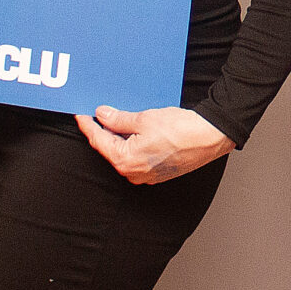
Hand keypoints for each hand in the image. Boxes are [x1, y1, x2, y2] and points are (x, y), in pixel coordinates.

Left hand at [75, 106, 231, 184]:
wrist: (210, 137)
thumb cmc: (181, 130)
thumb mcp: (144, 119)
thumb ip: (118, 119)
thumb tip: (102, 116)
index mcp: (125, 160)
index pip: (97, 141)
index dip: (87, 125)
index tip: (80, 114)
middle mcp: (133, 173)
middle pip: (108, 149)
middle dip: (101, 131)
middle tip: (96, 113)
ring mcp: (145, 176)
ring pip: (122, 154)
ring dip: (117, 137)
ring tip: (115, 118)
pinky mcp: (156, 173)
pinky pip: (135, 158)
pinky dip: (130, 144)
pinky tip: (132, 130)